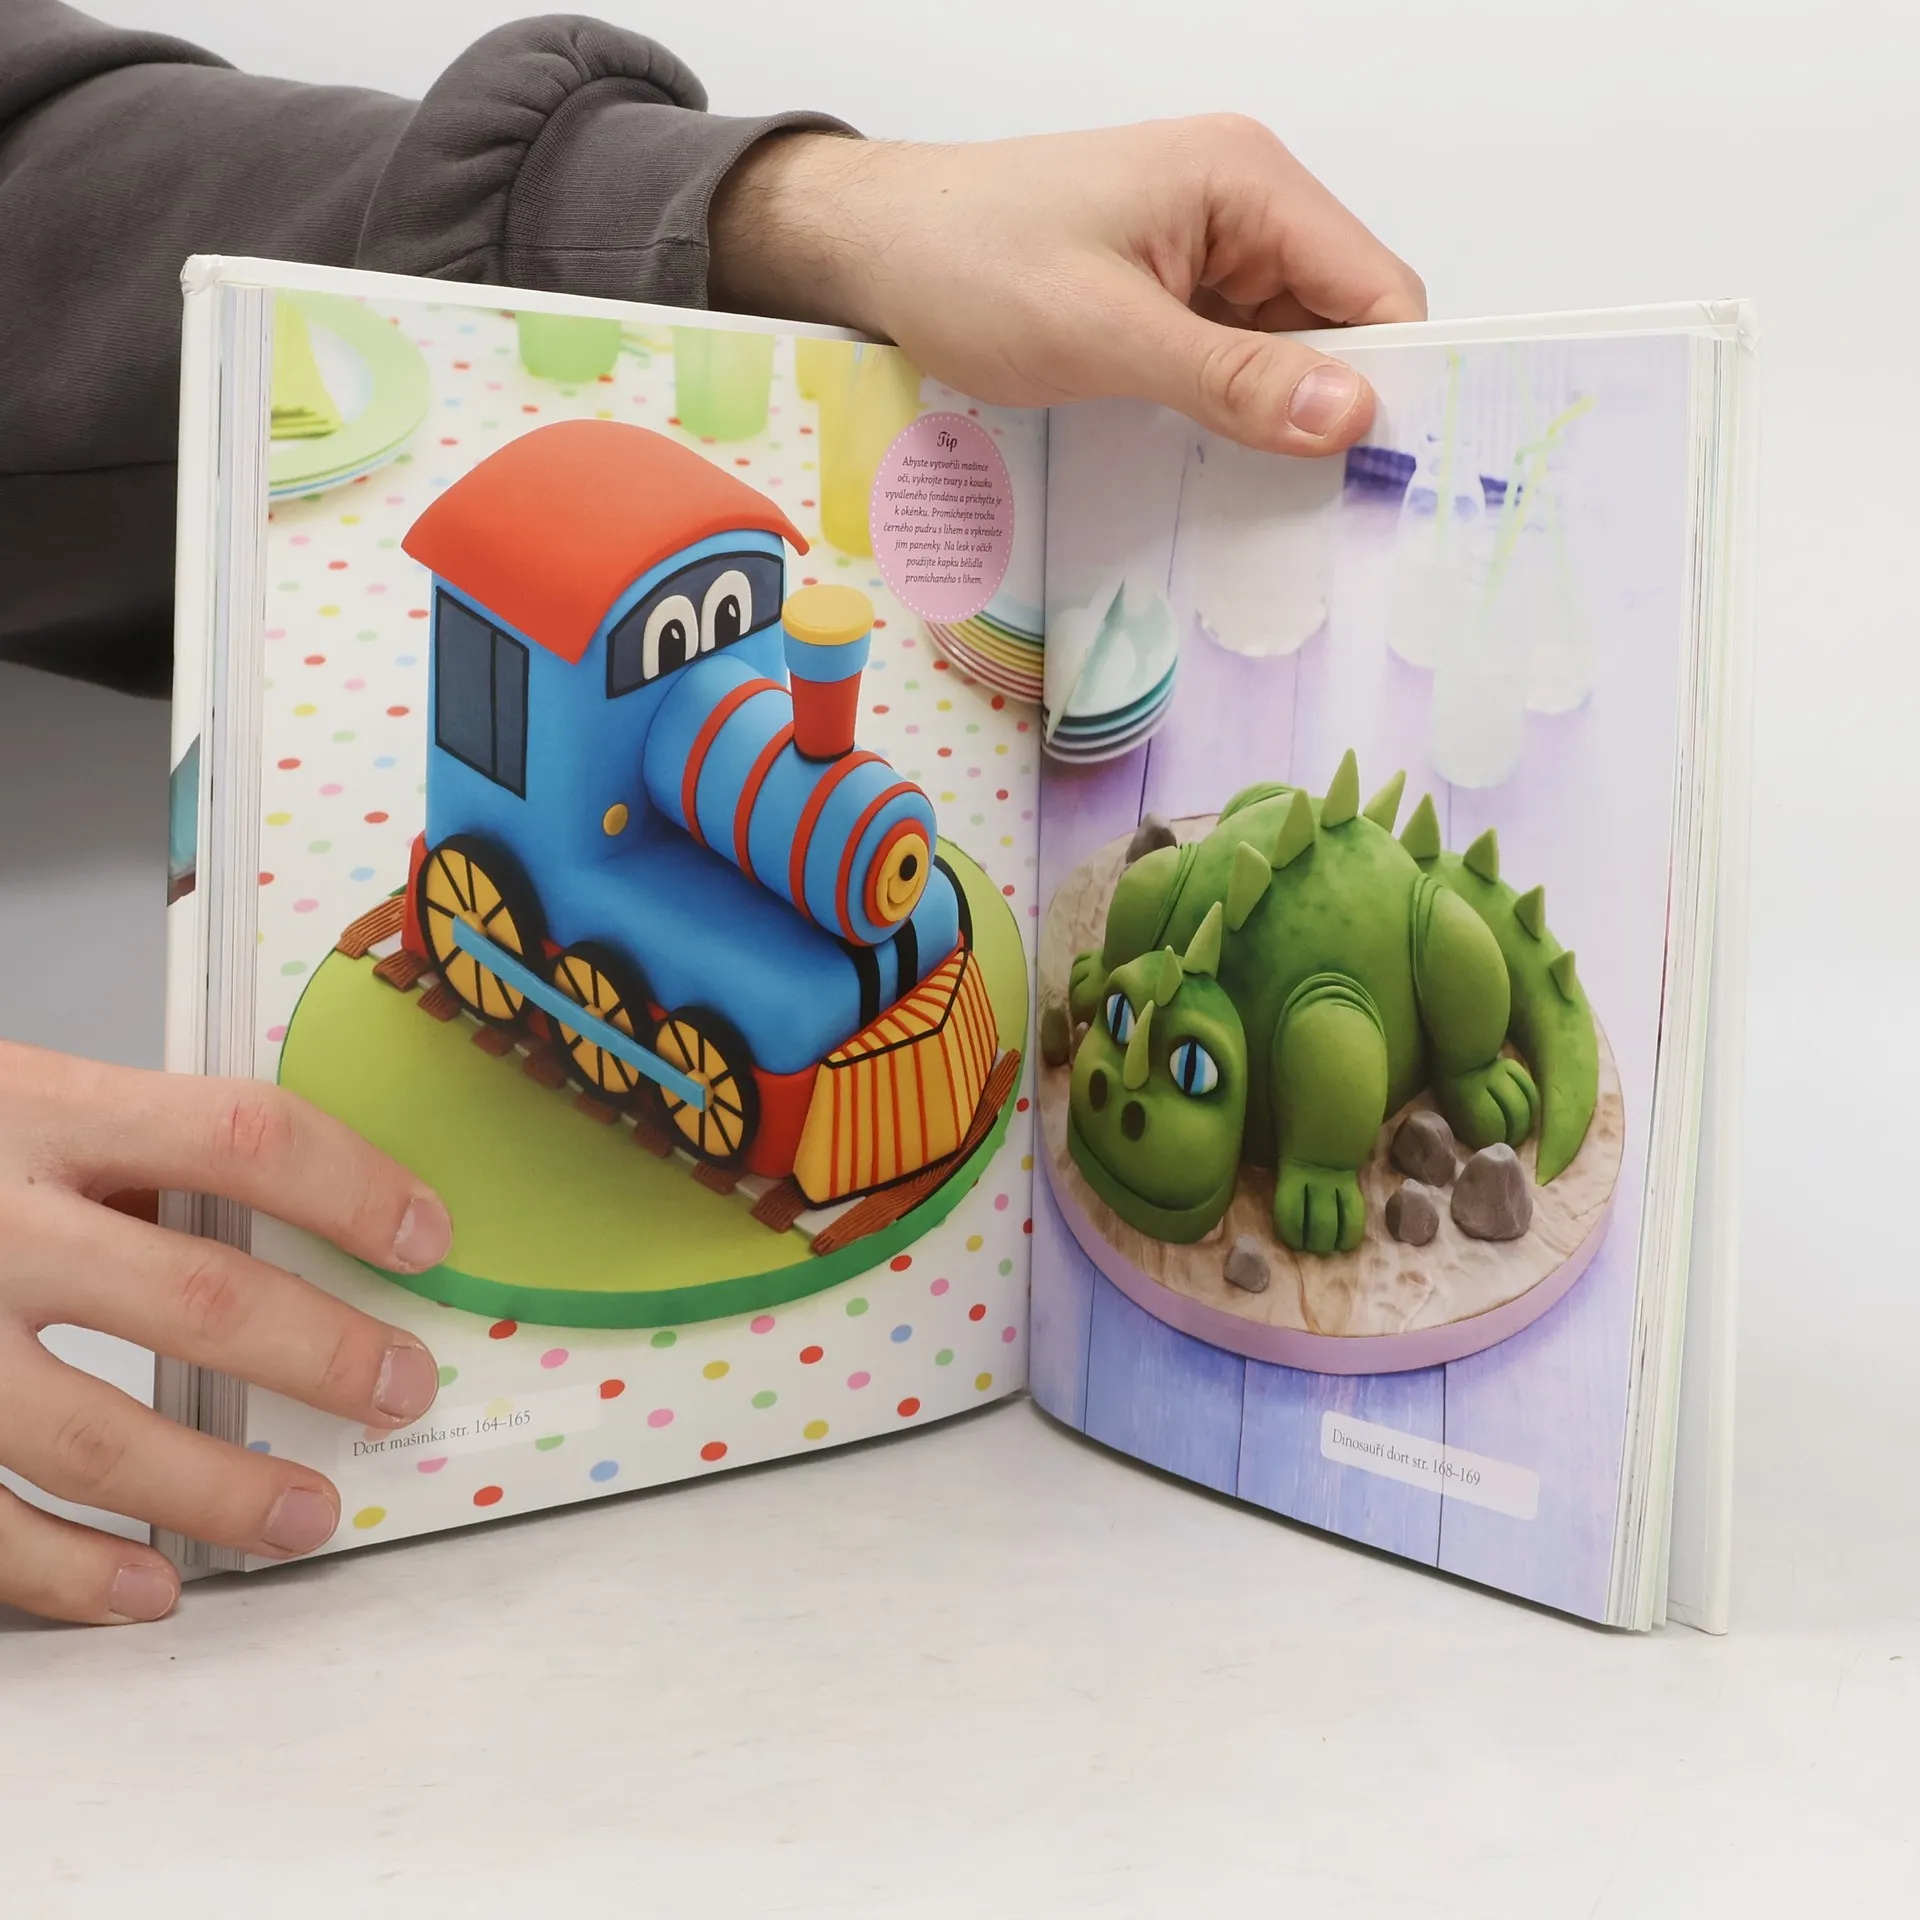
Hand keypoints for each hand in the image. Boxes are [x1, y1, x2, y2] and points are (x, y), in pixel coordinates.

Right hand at [0, 1041, 449, 1625]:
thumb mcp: (23, 1100)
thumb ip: (135, 1154)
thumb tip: (301, 1220)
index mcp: (42, 1111)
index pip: (240, 1135)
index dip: (351, 1187)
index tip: (426, 1235)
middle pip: (191, 1297)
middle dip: (320, 1354)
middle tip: (399, 1389)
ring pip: (89, 1433)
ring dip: (216, 1488)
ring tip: (305, 1515)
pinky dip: (71, 1568)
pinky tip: (149, 1585)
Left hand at [710, 117, 1424, 454]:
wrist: (871, 246)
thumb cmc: (970, 264)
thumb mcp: (1104, 333)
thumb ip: (1231, 379)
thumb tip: (1353, 416)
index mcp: (1248, 182)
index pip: (1376, 289)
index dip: (1390, 381)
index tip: (1377, 480)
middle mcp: (1244, 206)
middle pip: (1340, 323)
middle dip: (1329, 407)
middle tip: (1315, 510)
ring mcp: (1205, 249)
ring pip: (1286, 351)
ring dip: (1273, 417)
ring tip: (1254, 495)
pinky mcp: (1168, 291)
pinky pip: (1231, 358)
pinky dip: (1228, 409)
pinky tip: (1208, 461)